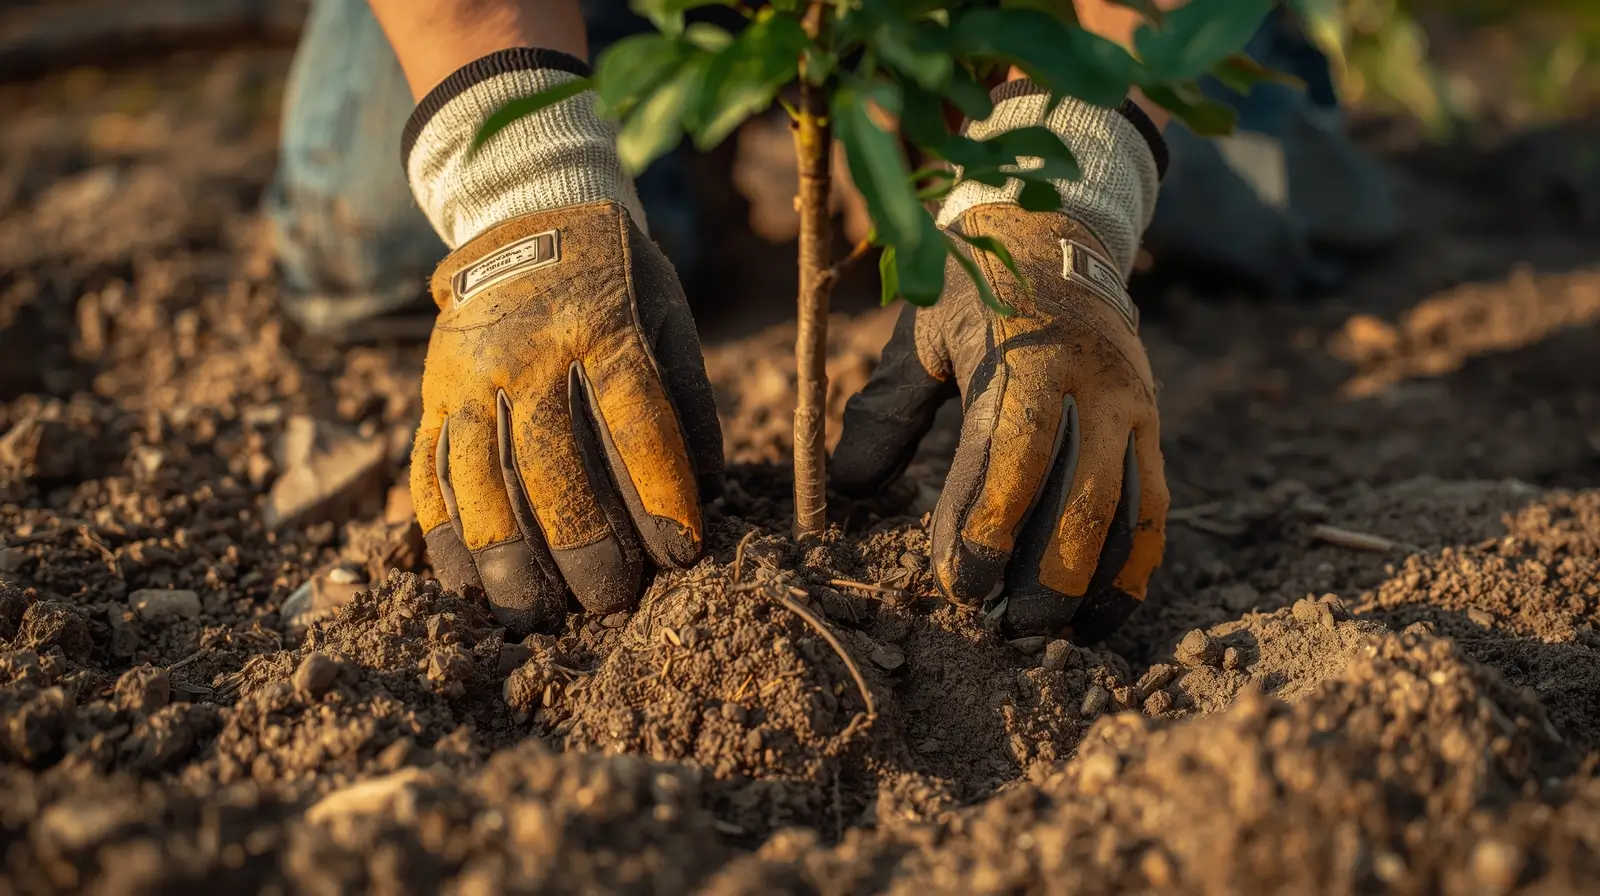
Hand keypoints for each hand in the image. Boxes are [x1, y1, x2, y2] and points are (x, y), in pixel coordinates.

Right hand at [411, 200, 722, 632]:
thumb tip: (706, 497)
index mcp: (602, 326)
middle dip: (582, 543)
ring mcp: (468, 373)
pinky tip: (465, 582)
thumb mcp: (669, 318)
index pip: (636, 421)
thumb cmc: (618, 282)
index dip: (660, 495)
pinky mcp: (430, 391)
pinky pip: (428, 469)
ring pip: (479, 477)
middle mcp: (527, 351)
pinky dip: (441, 532)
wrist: (526, 213)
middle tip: (608, 602)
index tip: (682, 554)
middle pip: (551, 463)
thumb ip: (688, 404)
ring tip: (533, 611)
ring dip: (505, 555)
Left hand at [832, 205, 1167, 640]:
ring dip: (1092, 580)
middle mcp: (1091, 382)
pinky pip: (1153, 506)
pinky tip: (1101, 614)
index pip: (1007, 456)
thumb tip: (848, 488)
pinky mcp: (1151, 426)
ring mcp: (1132, 405)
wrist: (1061, 233)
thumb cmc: (976, 288)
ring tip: (1052, 635)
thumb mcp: (922, 332)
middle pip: (1079, 495)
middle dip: (1041, 570)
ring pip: (1126, 509)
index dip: (981, 525)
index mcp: (1028, 355)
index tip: (955, 582)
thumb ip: (886, 408)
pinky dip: (1133, 566)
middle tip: (1002, 624)